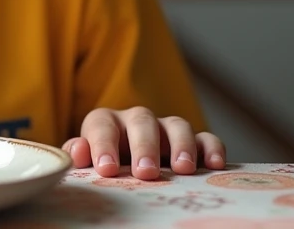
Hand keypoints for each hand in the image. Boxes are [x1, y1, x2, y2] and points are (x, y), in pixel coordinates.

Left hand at [62, 107, 225, 178]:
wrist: (127, 168)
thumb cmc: (104, 165)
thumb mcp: (88, 162)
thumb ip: (80, 155)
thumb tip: (78, 152)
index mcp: (105, 123)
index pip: (101, 125)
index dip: (103, 144)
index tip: (107, 169)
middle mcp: (136, 121)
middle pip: (141, 120)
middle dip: (144, 146)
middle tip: (146, 173)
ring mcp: (165, 129)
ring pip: (176, 124)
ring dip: (181, 145)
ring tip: (182, 169)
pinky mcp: (192, 142)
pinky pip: (206, 138)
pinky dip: (212, 147)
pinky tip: (215, 165)